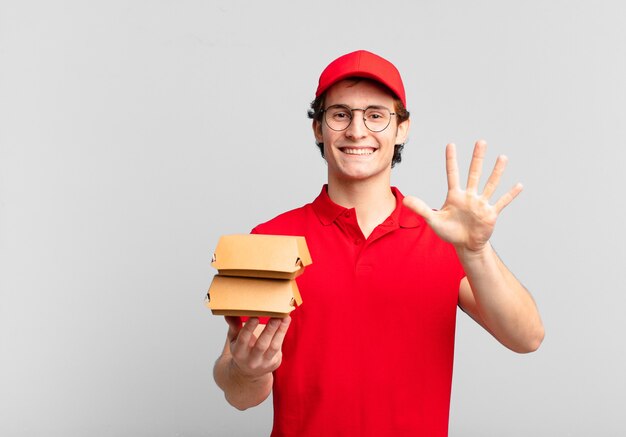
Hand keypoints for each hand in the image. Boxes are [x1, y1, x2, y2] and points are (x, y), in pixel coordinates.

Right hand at [225, 316, 290, 378]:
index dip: (249, 328)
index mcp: (238, 352)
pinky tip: (286, 322)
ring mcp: (264, 363)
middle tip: (276, 316)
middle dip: (269, 329)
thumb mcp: (235, 339)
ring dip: (280, 331)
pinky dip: (282, 334)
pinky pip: (280, 348)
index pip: (243, 339)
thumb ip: (234, 326)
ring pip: (274, 347)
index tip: (255, 317)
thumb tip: (229, 313)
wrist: (248, 371)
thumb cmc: (242, 350)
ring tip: (285, 317)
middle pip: (261, 344)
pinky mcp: (274, 363)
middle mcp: (251, 360)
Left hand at [403, 140, 522, 252]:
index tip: (450, 144)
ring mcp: (481, 204)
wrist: (465, 245)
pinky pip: (502, 202)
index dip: (451, 160)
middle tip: (481, 141)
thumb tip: (405, 200)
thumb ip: (421, 209)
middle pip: (474, 174)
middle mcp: (469, 196)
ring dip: (496, 172)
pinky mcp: (490, 214)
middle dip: (477, 158)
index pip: (452, 174)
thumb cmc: (449, 231)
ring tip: (502, 157)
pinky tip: (519, 185)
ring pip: (490, 184)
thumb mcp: (434, 220)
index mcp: (455, 196)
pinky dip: (510, 195)